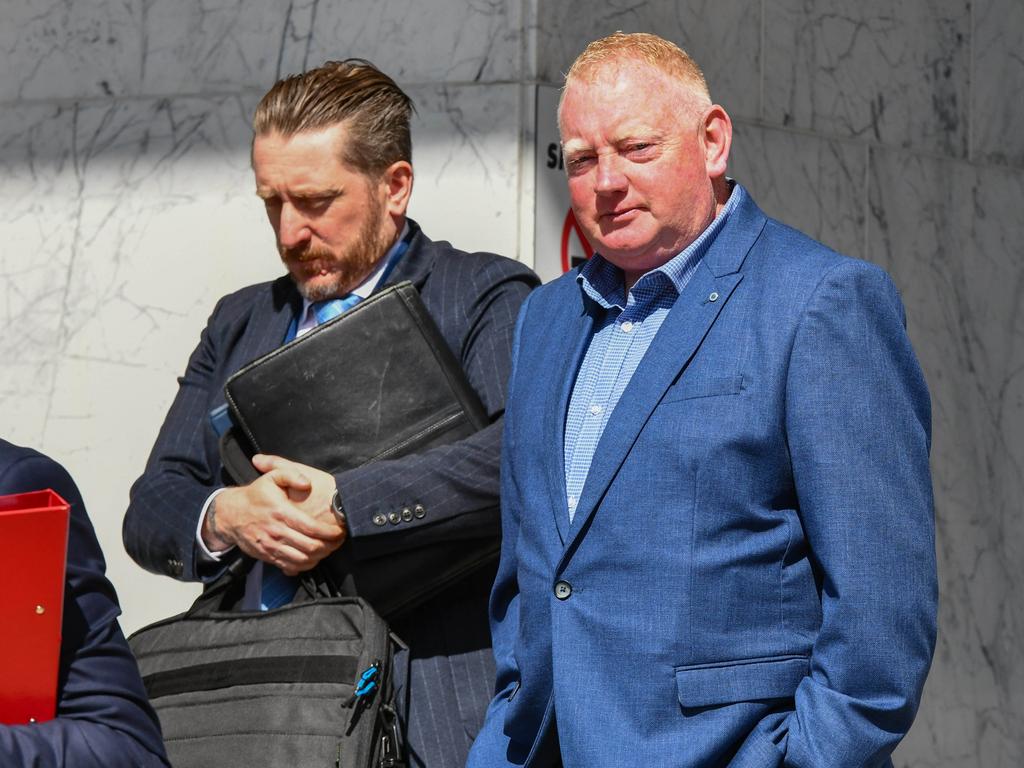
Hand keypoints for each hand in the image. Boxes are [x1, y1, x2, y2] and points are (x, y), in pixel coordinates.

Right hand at [201, 455, 344, 574]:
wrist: (230, 515)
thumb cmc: (256, 495)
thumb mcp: (271, 477)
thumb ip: (291, 474)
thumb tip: (307, 483)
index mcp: (281, 513)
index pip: (312, 528)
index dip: (329, 532)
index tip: (339, 531)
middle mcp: (277, 532)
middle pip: (310, 547)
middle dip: (330, 546)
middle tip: (339, 541)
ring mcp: (272, 546)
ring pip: (302, 560)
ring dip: (320, 557)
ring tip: (330, 549)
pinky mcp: (268, 556)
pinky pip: (291, 567)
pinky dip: (306, 565)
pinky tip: (313, 557)